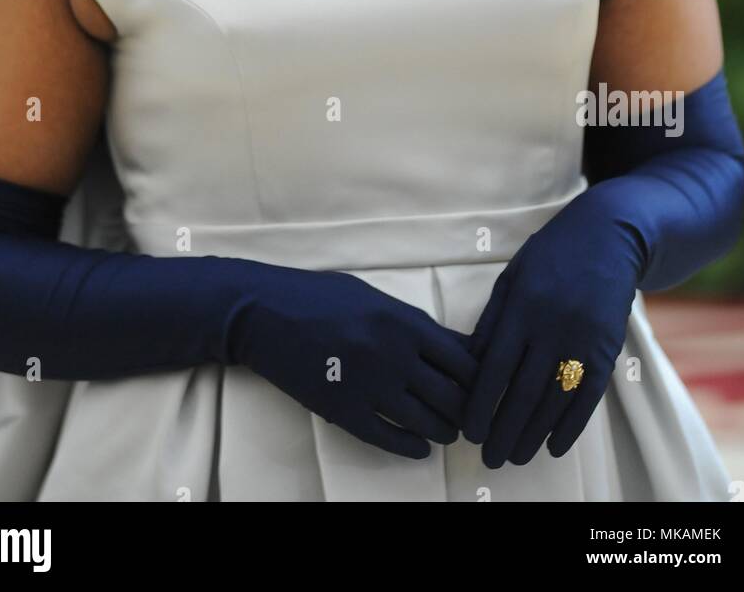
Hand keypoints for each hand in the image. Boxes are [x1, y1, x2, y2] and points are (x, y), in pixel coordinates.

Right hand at [226, 262, 479, 458]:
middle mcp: (393, 355)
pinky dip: (410, 448)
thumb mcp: (375, 298)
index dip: (478, 380)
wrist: (264, 312)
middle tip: (467, 416)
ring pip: (425, 423)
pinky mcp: (343, 411)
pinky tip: (419, 448)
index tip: (479, 387)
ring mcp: (368, 386)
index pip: (464, 362)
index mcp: (404, 322)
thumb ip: (416, 323)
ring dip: (442, 432)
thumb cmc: (321, 296)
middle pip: (452, 398)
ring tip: (445, 432)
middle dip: (465, 411)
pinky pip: (388, 439)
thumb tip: (460, 348)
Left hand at [462, 188, 645, 466]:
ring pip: (555, 401)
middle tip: (489, 458)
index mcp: (522, 307)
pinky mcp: (607, 350)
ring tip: (516, 457)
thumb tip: (470, 367)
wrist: (606, 238)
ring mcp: (583, 340)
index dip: (481, 404)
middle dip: (504, 430)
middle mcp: (552, 326)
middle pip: (524, 392)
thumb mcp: (511, 278)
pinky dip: (572, 426)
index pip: (495, 368)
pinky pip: (589, 397)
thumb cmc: (548, 257)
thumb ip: (492, 322)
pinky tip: (555, 446)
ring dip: (534, 435)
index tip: (469, 430)